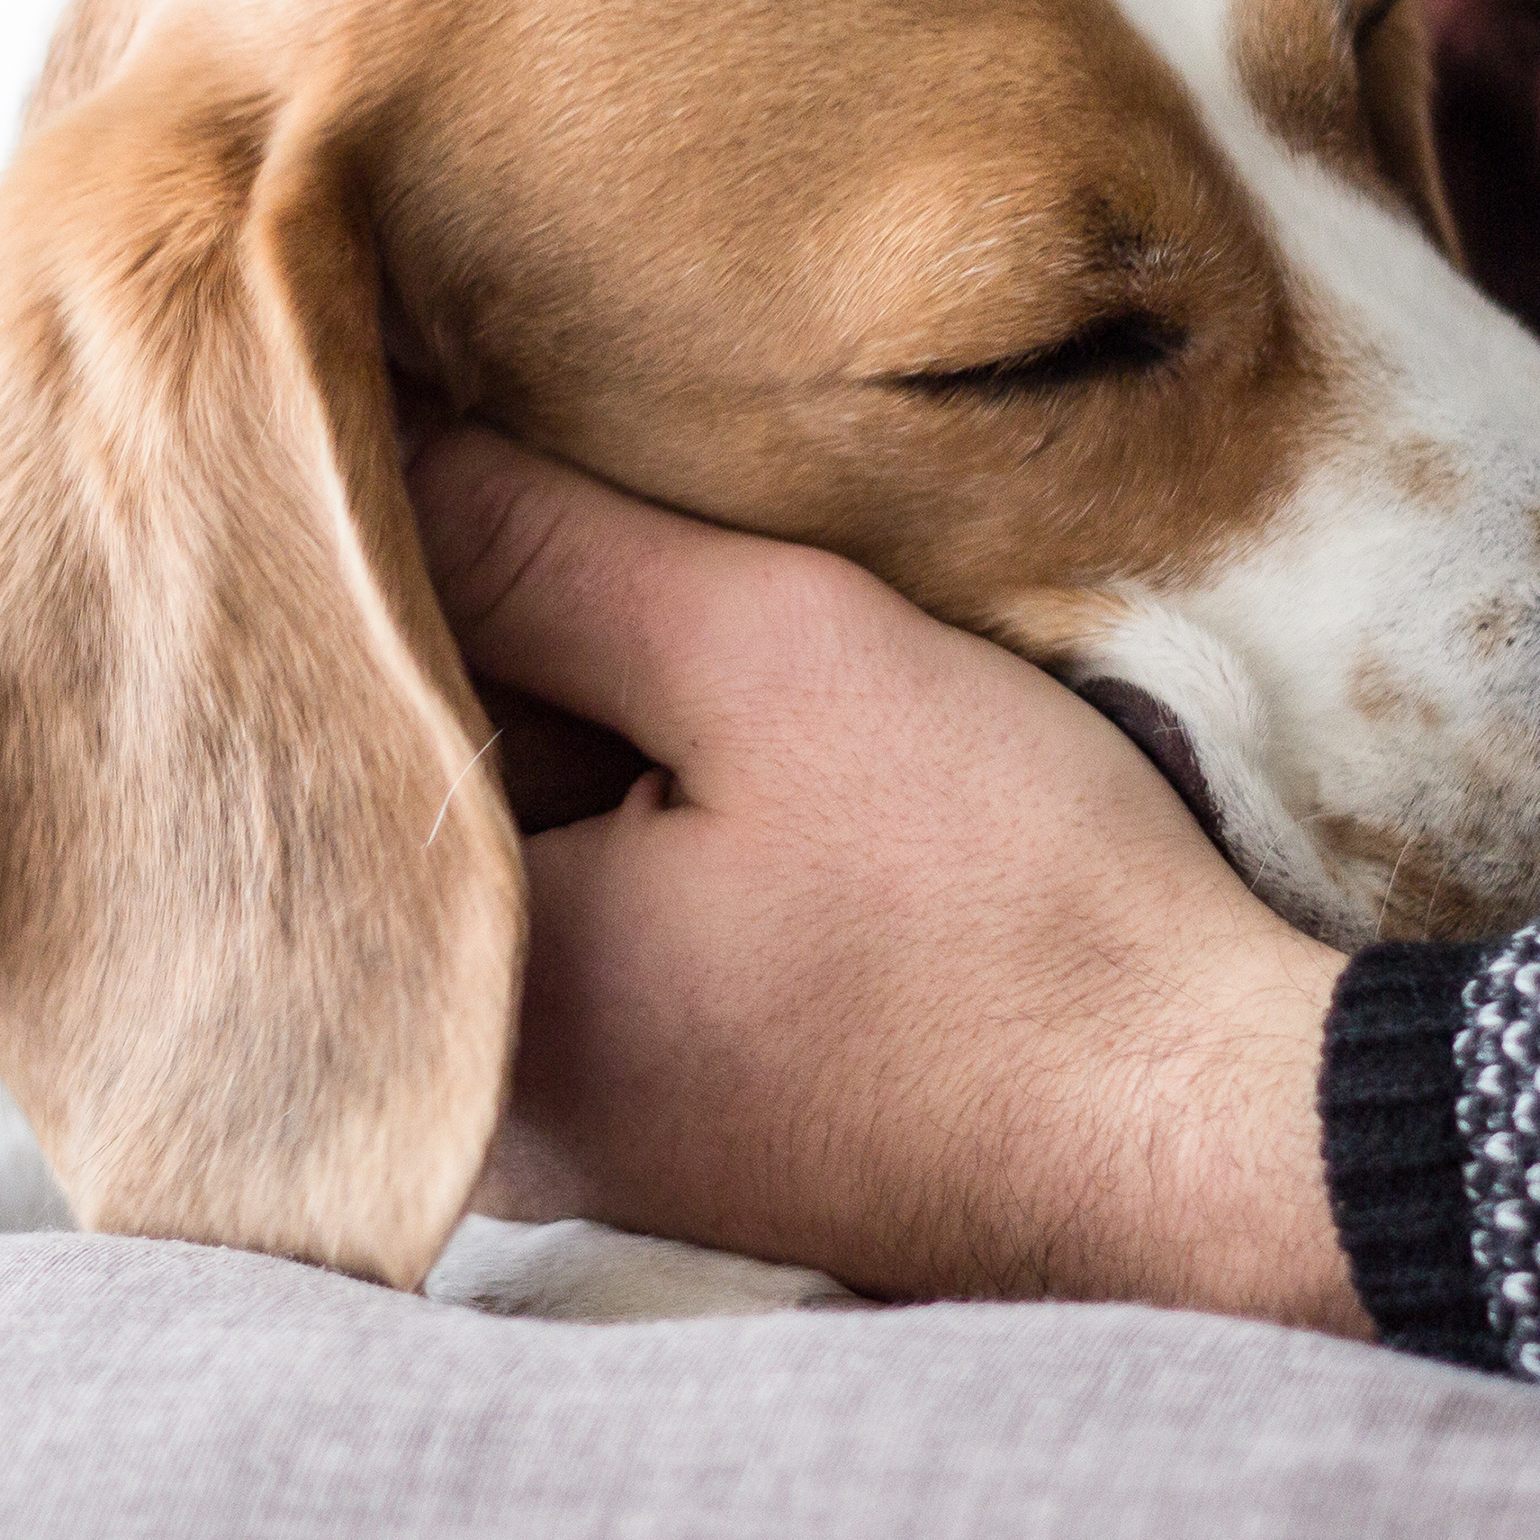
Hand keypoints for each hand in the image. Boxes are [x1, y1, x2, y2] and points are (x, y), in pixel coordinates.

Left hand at [409, 428, 1366, 1333]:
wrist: (1215, 1142)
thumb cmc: (1010, 917)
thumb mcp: (775, 663)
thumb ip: (540, 546)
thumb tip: (336, 419)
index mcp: (450, 1001)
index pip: (324, 706)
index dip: (370, 533)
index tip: (409, 397)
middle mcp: (465, 1100)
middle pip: (403, 782)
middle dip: (465, 627)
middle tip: (532, 461)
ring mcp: (566, 1131)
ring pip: (503, 842)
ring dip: (558, 711)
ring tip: (643, 572)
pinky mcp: (664, 1124)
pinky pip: (583, 916)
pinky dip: (622, 807)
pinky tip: (716, 724)